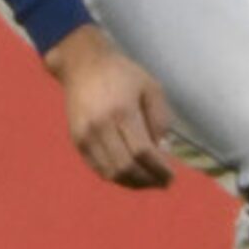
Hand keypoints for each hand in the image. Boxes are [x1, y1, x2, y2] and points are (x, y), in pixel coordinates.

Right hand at [43, 26, 173, 189]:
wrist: (83, 64)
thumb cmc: (122, 74)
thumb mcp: (151, 88)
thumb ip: (160, 120)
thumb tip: (163, 153)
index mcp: (122, 111)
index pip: (142, 151)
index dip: (159, 169)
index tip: (171, 176)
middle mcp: (100, 126)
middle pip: (126, 167)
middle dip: (148, 180)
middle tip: (163, 183)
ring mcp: (85, 135)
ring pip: (110, 172)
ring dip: (133, 183)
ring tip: (149, 181)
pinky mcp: (77, 141)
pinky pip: (98, 168)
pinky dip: (117, 177)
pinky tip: (131, 175)